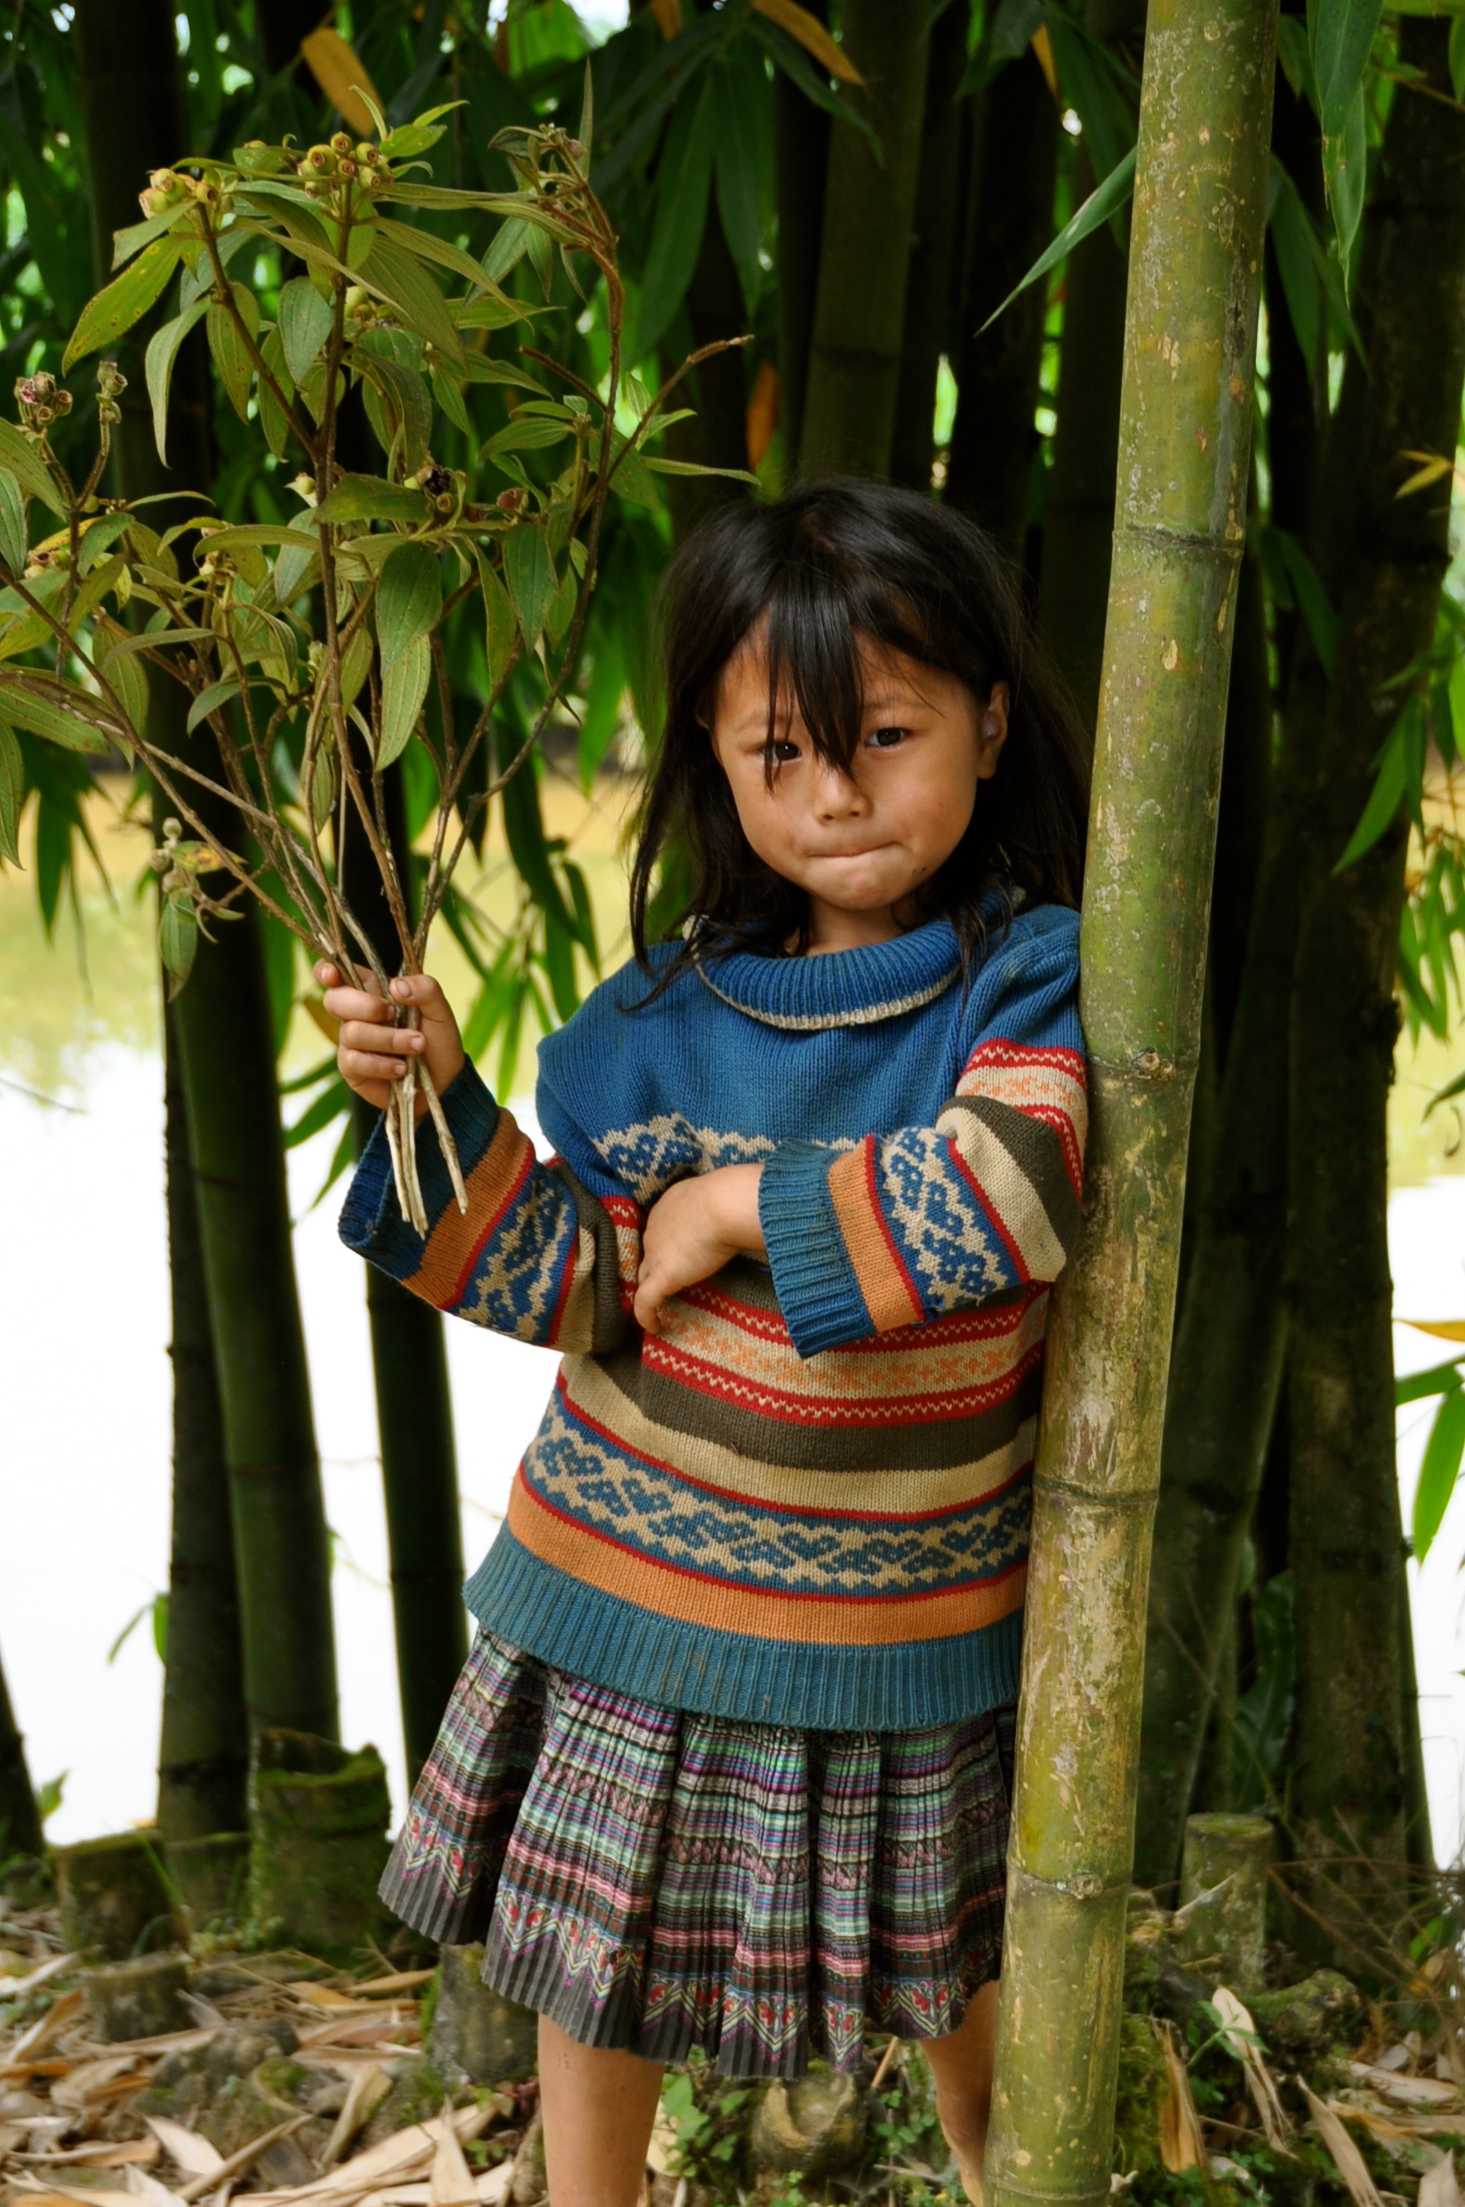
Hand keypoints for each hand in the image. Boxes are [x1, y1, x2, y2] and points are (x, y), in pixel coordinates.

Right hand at [315, 964, 465, 1115]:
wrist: (444, 1080)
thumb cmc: (437, 1040)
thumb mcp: (439, 1010)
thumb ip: (424, 989)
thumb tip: (396, 986)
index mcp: (373, 991)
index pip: (337, 974)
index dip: (326, 971)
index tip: (332, 974)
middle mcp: (356, 1014)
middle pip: (334, 1000)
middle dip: (365, 1006)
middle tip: (393, 1013)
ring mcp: (351, 1042)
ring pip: (351, 1032)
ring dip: (388, 1039)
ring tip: (417, 1045)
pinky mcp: (352, 1069)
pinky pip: (355, 1061)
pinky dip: (383, 1064)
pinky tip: (402, 1068)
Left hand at [634, 1164, 764, 1334]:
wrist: (725, 1204)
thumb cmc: (732, 1197)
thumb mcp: (722, 1199)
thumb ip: (721, 1212)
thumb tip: (739, 1220)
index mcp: (669, 1206)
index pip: (663, 1230)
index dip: (668, 1246)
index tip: (681, 1258)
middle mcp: (655, 1227)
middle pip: (650, 1252)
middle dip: (657, 1266)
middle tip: (670, 1283)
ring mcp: (655, 1252)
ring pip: (644, 1276)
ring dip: (650, 1290)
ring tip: (658, 1306)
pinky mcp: (662, 1275)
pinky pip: (645, 1301)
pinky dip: (646, 1315)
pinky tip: (654, 1327)